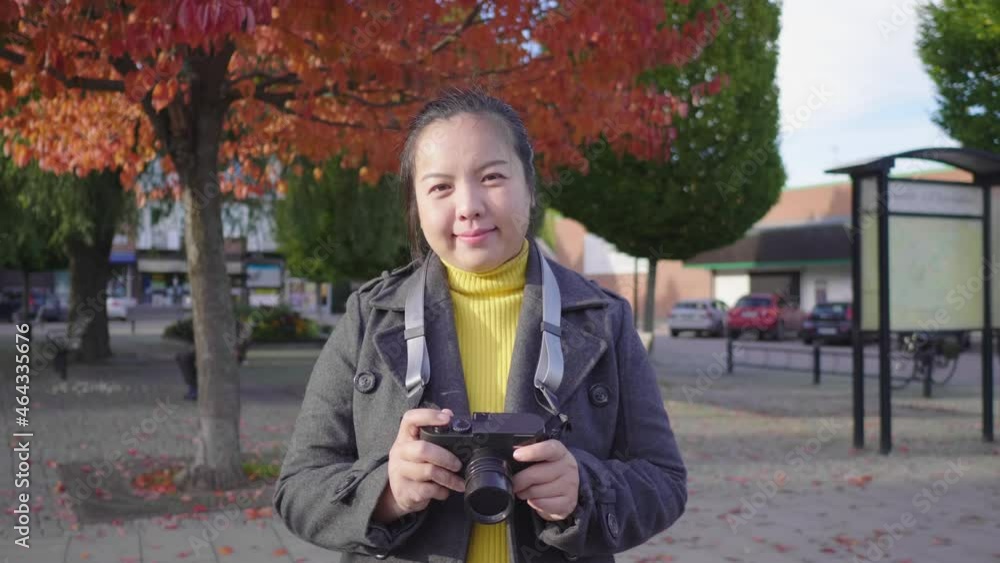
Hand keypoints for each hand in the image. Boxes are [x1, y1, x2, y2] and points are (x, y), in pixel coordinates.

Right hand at [374, 408, 465, 522]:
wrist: (399, 494)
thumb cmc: (414, 466)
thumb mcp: (419, 447)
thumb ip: (433, 432)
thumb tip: (448, 413)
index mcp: (404, 437)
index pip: (410, 419)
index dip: (428, 416)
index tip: (447, 419)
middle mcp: (399, 452)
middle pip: (422, 449)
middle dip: (445, 457)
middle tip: (458, 465)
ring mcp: (399, 472)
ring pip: (428, 471)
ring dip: (448, 478)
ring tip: (458, 482)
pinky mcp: (405, 491)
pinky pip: (428, 490)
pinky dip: (441, 491)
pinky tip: (444, 491)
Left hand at [511, 439, 578, 521]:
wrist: (566, 487)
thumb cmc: (548, 469)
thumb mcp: (542, 457)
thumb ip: (529, 453)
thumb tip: (514, 452)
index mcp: (560, 452)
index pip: (548, 449)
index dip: (531, 452)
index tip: (516, 455)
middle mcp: (568, 467)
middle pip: (535, 474)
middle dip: (519, 480)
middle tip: (514, 482)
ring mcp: (569, 485)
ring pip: (536, 492)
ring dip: (525, 493)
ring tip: (524, 491)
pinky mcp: (568, 502)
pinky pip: (543, 505)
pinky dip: (534, 504)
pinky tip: (534, 500)